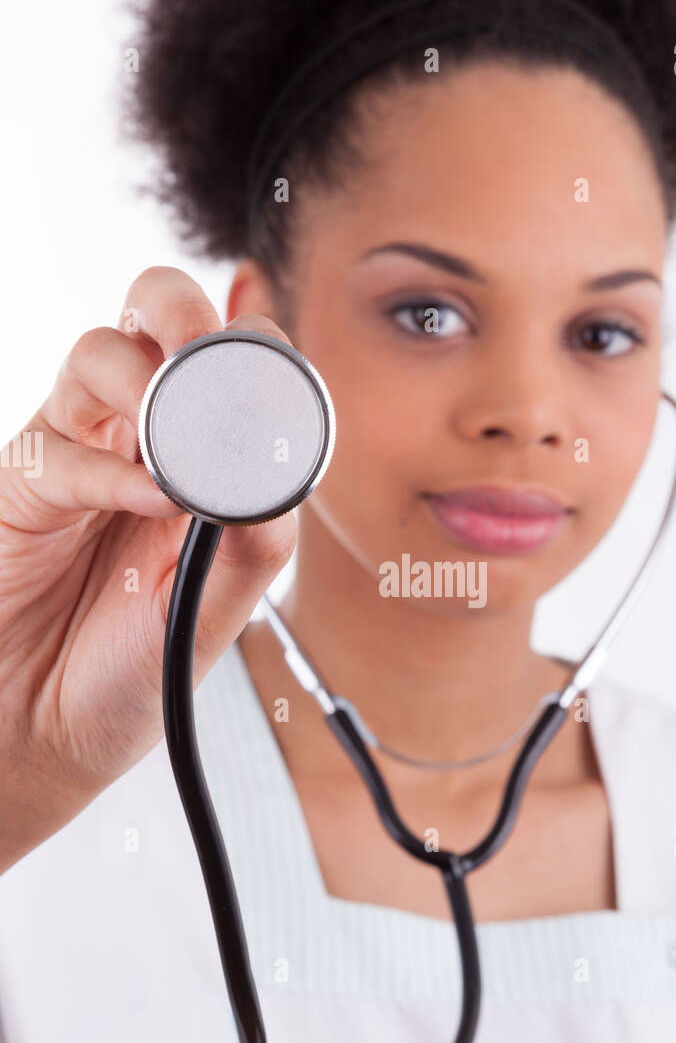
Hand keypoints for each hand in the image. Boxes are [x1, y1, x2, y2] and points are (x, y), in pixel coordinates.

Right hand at [0, 267, 298, 871]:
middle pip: (152, 317)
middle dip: (184, 310)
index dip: (253, 343)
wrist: (49, 732)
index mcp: (199, 456)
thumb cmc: (132, 668)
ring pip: (99, 354)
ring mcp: (78, 453)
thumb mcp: (220, 608)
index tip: (274, 362)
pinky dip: (110, 466)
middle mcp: (138, 438)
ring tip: (173, 440)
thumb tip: (283, 470)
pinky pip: (60, 445)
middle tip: (209, 352)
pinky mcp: (25, 484)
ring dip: (144, 379)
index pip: (228, 361)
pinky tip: (148, 500)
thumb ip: (258, 539)